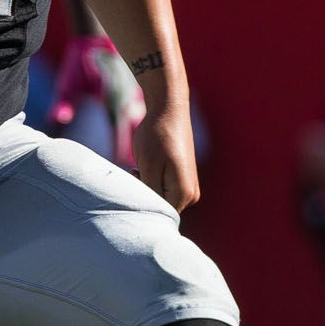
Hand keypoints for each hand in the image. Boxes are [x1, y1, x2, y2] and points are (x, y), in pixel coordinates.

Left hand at [134, 83, 199, 213]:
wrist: (169, 109)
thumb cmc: (157, 136)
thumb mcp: (148, 168)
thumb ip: (151, 195)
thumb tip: (150, 215)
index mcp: (185, 195)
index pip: (158, 215)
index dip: (141, 204)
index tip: (132, 184)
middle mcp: (192, 196)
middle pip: (160, 208)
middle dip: (143, 195)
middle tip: (134, 172)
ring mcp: (189, 187)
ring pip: (160, 198)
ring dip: (145, 187)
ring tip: (138, 167)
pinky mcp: (183, 179)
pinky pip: (163, 190)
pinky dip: (150, 181)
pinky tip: (144, 166)